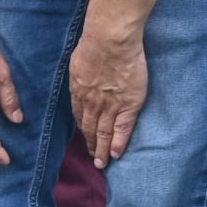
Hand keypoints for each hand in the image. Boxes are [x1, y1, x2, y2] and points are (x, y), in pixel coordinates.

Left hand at [69, 28, 148, 165]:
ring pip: (104, 133)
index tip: (85, 138)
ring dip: (102, 150)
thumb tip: (81, 76)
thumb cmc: (95, 44)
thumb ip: (80, 74)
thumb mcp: (78, 60)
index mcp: (79, 91)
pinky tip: (116, 155)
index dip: (82, 128)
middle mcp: (91, 103)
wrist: (111, 42)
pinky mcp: (128, 106)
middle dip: (91, 145)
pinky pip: (122, 130)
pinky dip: (118, 144)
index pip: (79, 115)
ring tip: (102, 163)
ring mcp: (109, 106)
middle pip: (89, 129)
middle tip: (93, 159)